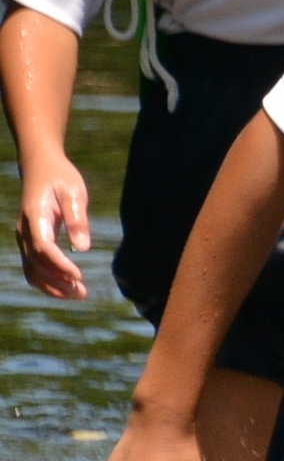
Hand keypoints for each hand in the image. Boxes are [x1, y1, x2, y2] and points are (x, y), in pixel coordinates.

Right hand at [15, 149, 92, 299]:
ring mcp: (24, 237)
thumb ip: (77, 219)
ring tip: (79, 295)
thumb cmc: (60, 177)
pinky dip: (48, 280)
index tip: (78, 276)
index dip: (59, 265)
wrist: (41, 166)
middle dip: (58, 282)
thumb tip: (81, 248)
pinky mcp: (30, 240)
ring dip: (53, 286)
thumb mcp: (74, 192)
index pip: (43, 248)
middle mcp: (24, 230)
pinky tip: (67, 287)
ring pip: (32, 270)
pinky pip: (33, 267)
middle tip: (83, 293)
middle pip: (36, 264)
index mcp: (35, 217)